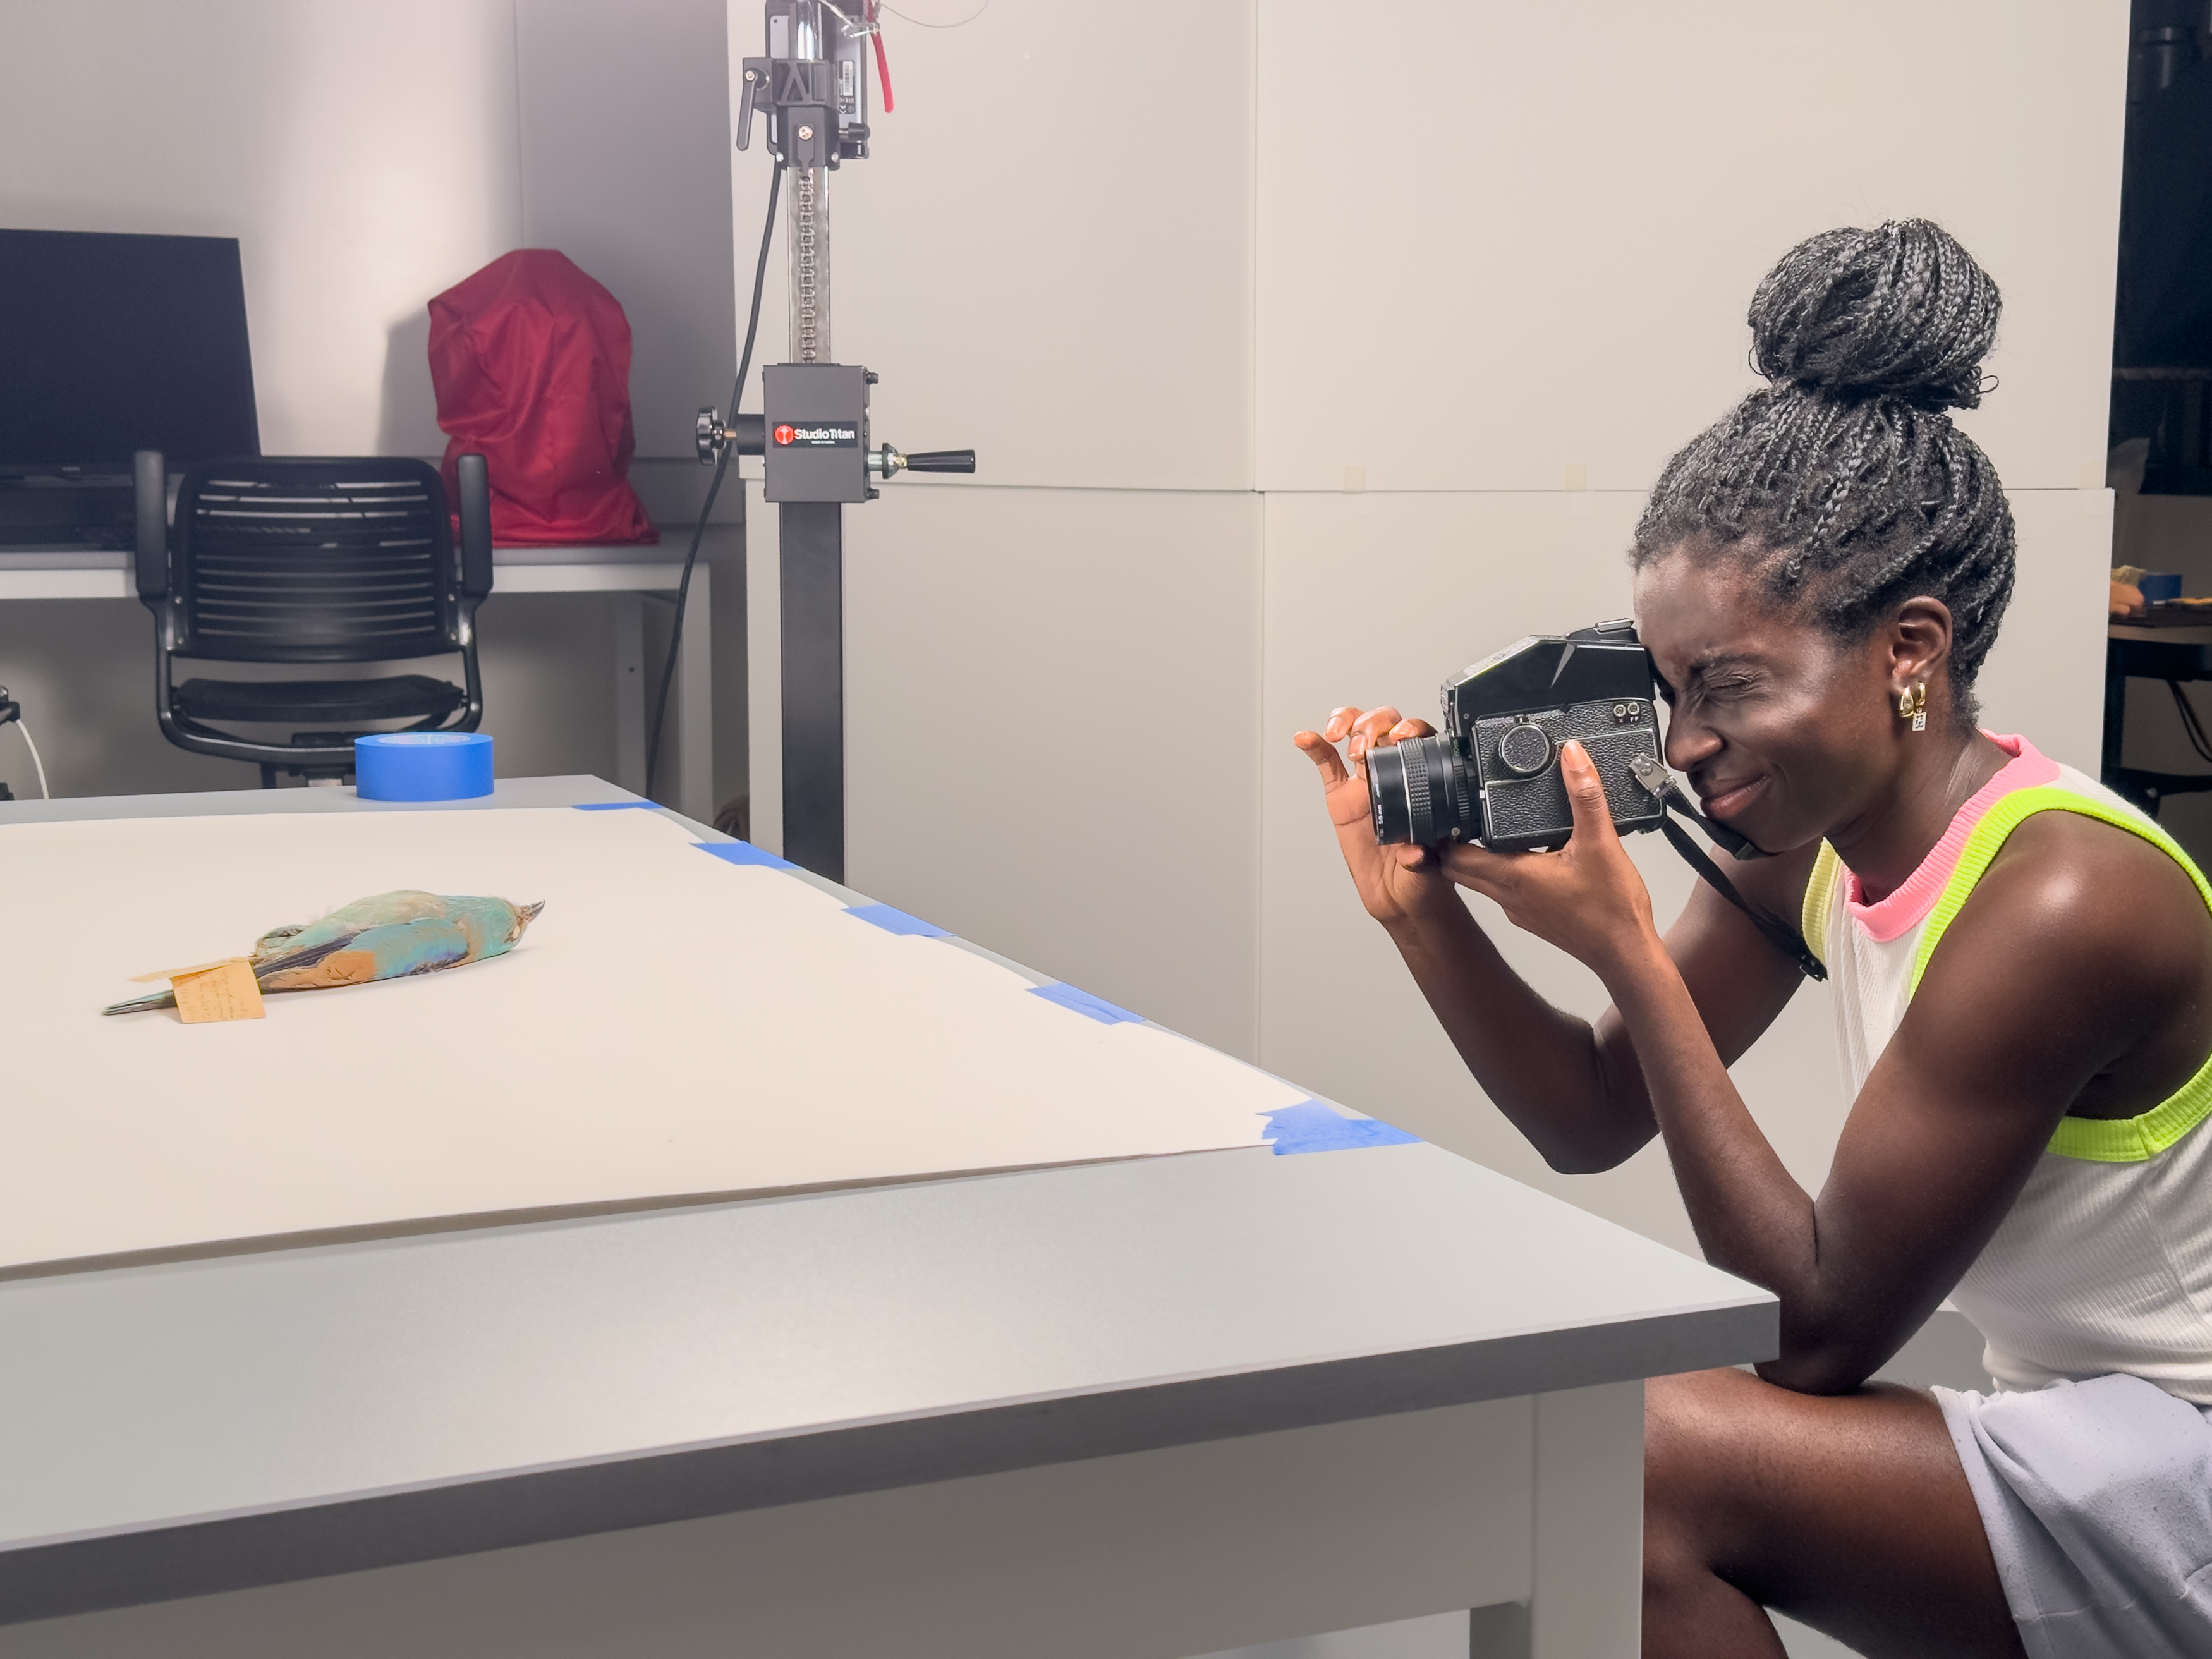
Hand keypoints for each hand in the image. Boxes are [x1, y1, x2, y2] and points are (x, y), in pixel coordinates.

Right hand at [1292, 707, 1458, 930]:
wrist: (1397, 897)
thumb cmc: (1421, 876)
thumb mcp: (1428, 868)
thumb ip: (1421, 859)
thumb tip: (1414, 852)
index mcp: (1422, 781)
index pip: (1420, 739)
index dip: (1410, 727)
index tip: (1399, 736)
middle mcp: (1395, 774)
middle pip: (1385, 726)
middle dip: (1372, 724)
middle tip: (1362, 746)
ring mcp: (1366, 782)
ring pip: (1356, 735)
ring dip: (1347, 723)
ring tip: (1336, 734)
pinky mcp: (1342, 796)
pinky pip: (1327, 764)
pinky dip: (1315, 746)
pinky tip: (1305, 738)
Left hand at [1438, 740, 1659, 980]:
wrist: (1625, 954)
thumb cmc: (1612, 911)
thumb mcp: (1601, 843)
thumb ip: (1585, 797)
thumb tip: (1573, 758)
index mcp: (1514, 877)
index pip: (1454, 857)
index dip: (1443, 834)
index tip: (1445, 810)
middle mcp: (1508, 897)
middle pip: (1459, 869)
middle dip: (1453, 844)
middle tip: (1459, 815)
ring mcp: (1518, 910)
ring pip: (1480, 881)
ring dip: (1477, 858)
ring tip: (1487, 829)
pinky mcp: (1532, 917)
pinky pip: (1502, 892)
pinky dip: (1501, 872)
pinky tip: (1526, 857)